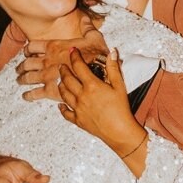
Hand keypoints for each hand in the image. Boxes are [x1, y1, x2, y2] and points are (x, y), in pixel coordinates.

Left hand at [17, 21, 108, 101]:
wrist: (99, 73)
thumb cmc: (96, 55)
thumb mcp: (93, 37)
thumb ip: (87, 28)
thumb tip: (85, 18)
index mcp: (54, 47)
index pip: (32, 46)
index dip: (27, 49)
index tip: (26, 52)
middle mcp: (46, 61)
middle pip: (27, 63)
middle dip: (21, 66)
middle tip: (18, 69)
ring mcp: (47, 76)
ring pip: (28, 78)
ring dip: (22, 79)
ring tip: (19, 80)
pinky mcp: (50, 91)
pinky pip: (35, 94)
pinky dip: (28, 95)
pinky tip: (25, 96)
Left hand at [57, 45, 145, 167]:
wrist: (119, 131)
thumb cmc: (121, 108)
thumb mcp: (120, 86)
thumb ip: (113, 68)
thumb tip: (112, 52)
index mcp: (92, 86)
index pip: (79, 67)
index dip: (74, 57)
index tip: (72, 50)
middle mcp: (81, 96)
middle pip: (67, 80)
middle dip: (63, 70)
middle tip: (62, 66)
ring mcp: (78, 109)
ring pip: (64, 94)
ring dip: (61, 86)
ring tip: (61, 81)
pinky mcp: (78, 120)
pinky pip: (66, 113)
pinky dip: (62, 108)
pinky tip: (60, 105)